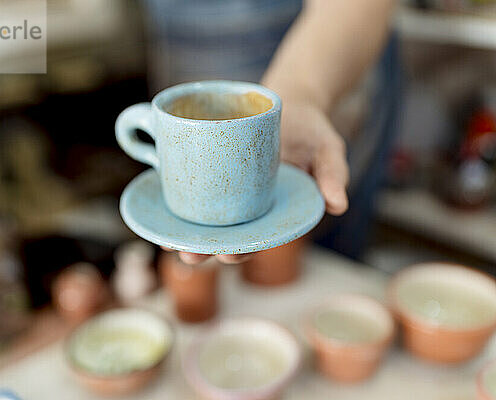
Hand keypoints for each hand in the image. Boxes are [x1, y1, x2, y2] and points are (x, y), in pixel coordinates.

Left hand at [163, 99, 348, 264]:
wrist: (290, 100)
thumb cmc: (310, 130)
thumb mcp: (327, 148)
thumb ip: (332, 173)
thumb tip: (338, 204)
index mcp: (271, 212)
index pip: (256, 240)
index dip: (242, 251)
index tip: (231, 255)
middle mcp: (245, 205)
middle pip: (223, 235)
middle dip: (204, 249)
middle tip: (189, 254)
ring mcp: (225, 189)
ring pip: (201, 219)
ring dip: (183, 232)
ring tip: (165, 240)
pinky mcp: (208, 166)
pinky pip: (190, 186)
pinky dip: (174, 196)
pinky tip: (158, 203)